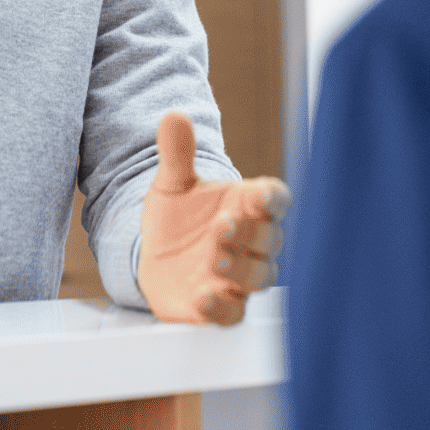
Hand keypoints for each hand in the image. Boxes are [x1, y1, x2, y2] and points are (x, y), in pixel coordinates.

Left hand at [137, 111, 289, 324]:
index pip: (274, 200)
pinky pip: (232, 314)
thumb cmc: (178, 216)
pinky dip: (221, 307)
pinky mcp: (221, 307)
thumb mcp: (173, 183)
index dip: (271, 199)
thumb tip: (173, 116)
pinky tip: (204, 296)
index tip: (260, 195)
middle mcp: (252, 243)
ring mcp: (239, 277)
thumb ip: (177, 154)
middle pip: (269, 240)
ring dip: (239, 267)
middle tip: (222, 225)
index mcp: (249, 206)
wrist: (155, 256)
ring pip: (257, 277)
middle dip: (248, 234)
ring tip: (215, 257)